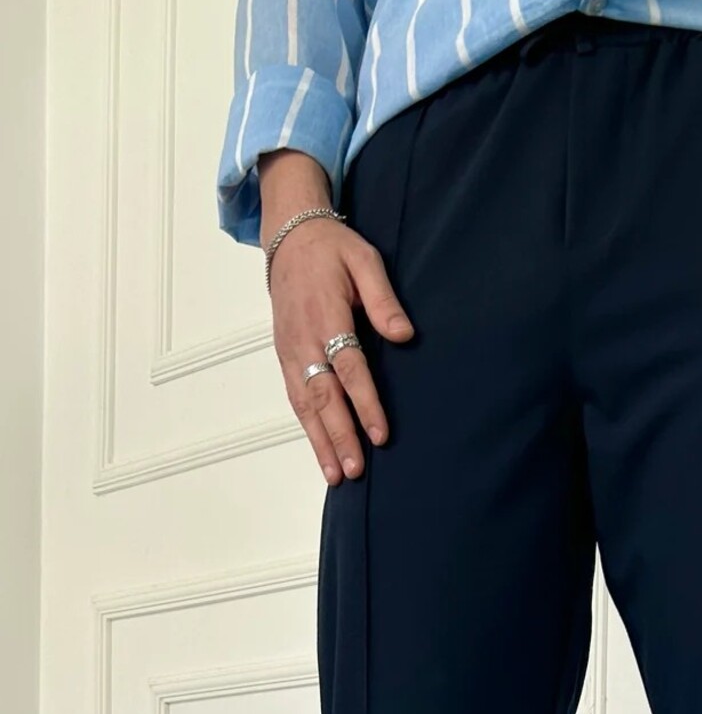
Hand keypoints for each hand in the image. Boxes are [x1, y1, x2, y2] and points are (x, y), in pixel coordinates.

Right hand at [267, 212, 413, 484]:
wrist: (289, 238)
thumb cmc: (332, 250)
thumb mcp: (365, 261)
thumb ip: (384, 300)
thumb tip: (405, 335)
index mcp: (326, 315)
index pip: (349, 368)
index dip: (365, 403)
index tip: (380, 433)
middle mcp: (304, 339)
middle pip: (323, 396)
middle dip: (340, 436)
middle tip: (356, 470)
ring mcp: (291, 351)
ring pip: (305, 405)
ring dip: (321, 442)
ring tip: (337, 475)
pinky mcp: (285, 357)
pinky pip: (296, 398)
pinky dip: (308, 429)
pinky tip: (321, 452)